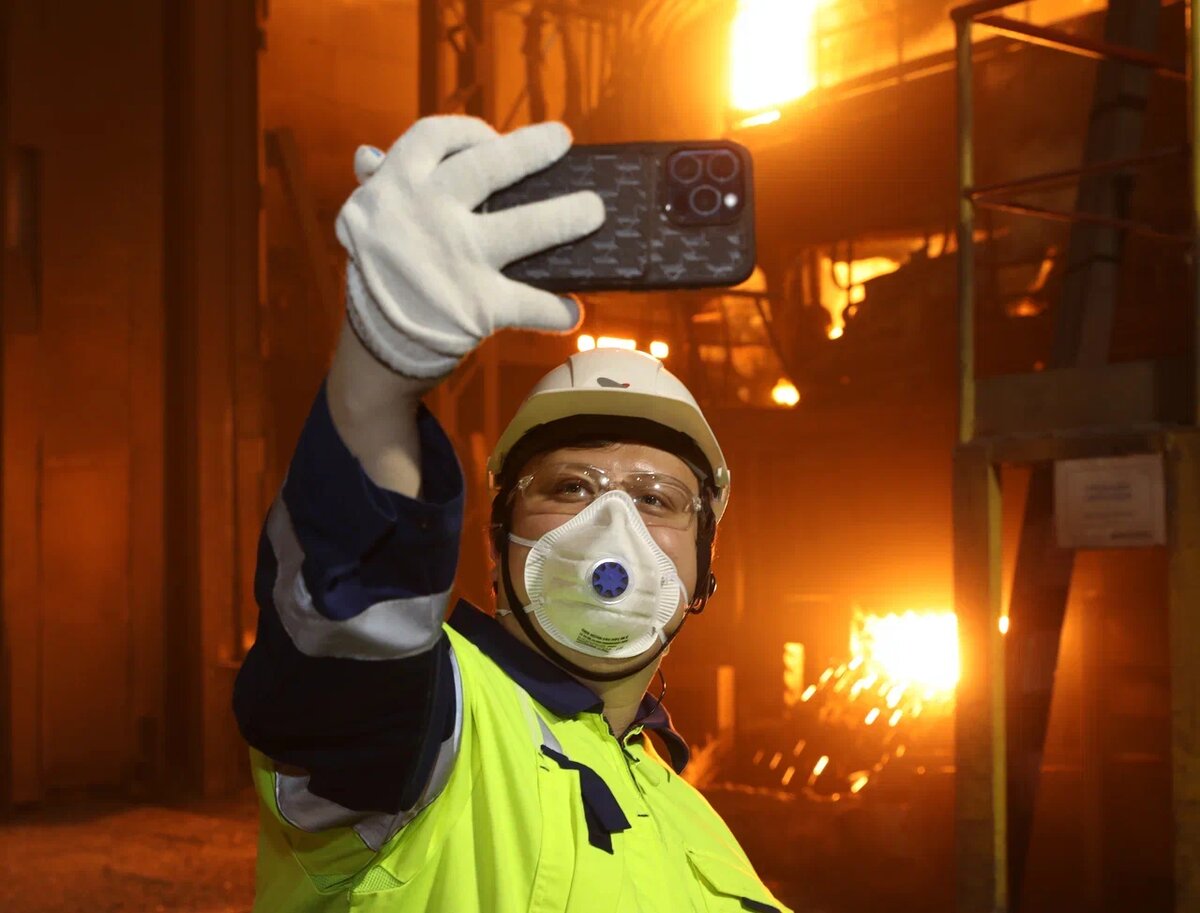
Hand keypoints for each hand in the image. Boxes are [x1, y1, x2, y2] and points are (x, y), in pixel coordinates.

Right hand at [335, 116, 604, 378]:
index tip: (493, 137)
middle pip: (490, 168)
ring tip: (594, 211)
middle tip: (562, 139)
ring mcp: (457, 259)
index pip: (435, 137)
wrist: (375, 346)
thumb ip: (378, 190)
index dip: (469, 132)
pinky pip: (530, 302)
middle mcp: (427, 215)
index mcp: (396, 187)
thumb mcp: (368, 225)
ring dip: (567, 217)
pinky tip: (573, 310)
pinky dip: (556, 309)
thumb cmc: (382, 274)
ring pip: (526, 228)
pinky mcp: (478, 305)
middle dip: (532, 149)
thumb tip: (370, 154)